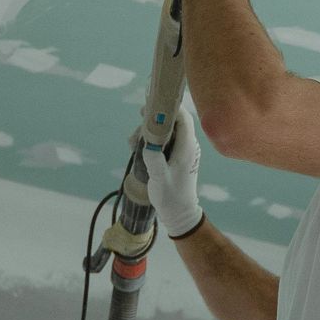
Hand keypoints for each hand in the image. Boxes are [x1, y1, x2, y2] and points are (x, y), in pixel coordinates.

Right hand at [141, 112, 205, 238]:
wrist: (179, 213)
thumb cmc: (171, 196)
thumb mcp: (160, 179)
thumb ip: (154, 159)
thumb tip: (148, 142)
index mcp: (187, 147)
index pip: (183, 118)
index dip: (169, 107)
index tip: (151, 106)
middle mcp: (187, 146)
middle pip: (172, 122)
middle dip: (153, 121)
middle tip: (138, 127)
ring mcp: (181, 151)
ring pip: (165, 131)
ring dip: (149, 133)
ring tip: (133, 143)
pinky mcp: (175, 156)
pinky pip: (163, 141)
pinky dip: (150, 141)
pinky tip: (137, 149)